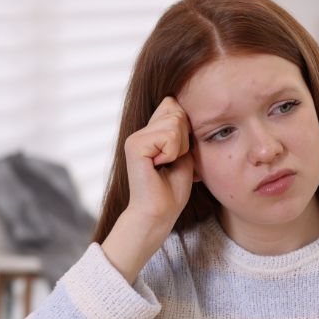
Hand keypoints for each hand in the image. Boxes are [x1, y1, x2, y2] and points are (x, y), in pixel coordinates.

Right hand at [123, 96, 195, 232]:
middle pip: (176, 110)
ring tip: (166, 164)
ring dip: (179, 147)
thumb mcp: (183, 153)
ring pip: (174, 122)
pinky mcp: (134, 145)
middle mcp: (140, 132)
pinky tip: (159, 167)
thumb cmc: (172, 190)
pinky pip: (168, 136)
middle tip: (172, 161)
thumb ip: (182, 130)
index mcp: (150, 133)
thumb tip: (184, 107)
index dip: (185, 127)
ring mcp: (135, 137)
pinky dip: (172, 153)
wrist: (159, 213)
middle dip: (184, 138)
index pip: (173, 104)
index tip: (179, 154)